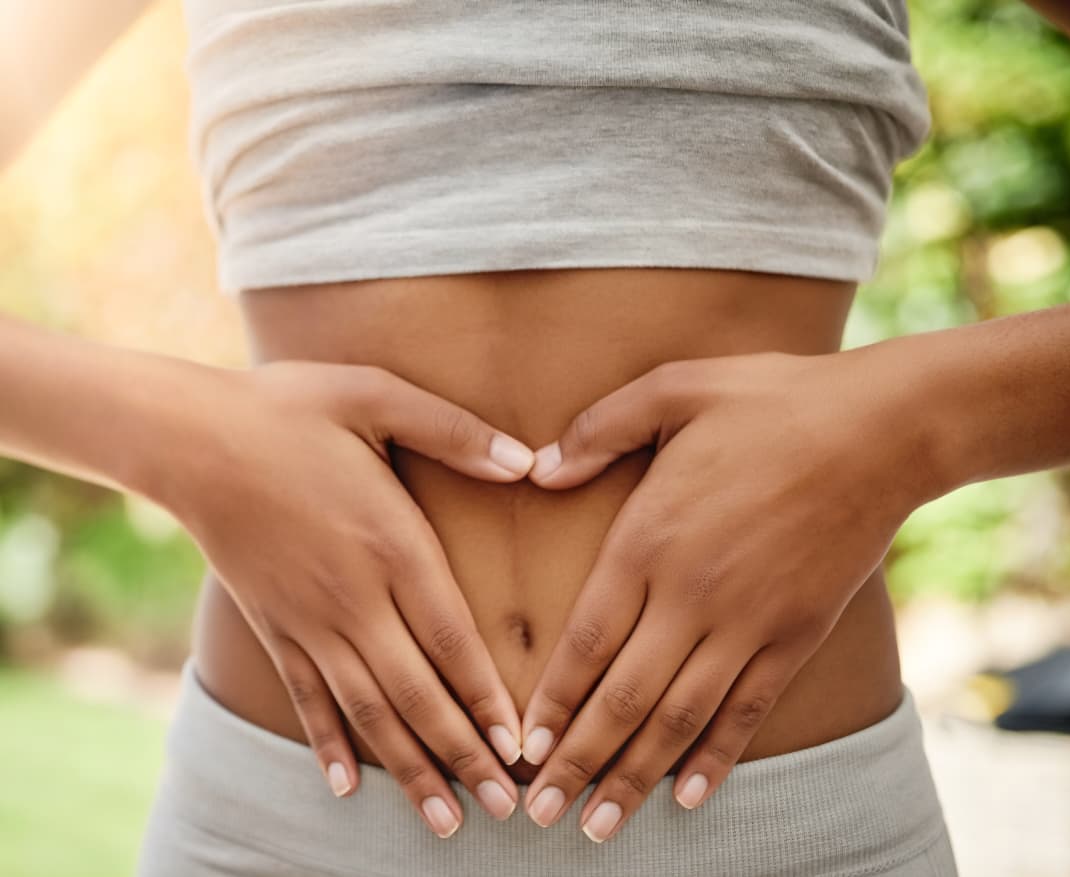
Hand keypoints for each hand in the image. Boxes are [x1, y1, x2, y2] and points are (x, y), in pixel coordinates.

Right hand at [159, 360, 535, 837]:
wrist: (188, 434)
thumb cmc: (289, 408)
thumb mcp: (377, 395)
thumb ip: (454, 432)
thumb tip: (526, 460)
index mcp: (391, 542)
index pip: (453, 637)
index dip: (488, 697)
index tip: (521, 747)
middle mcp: (354, 595)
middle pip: (418, 692)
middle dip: (465, 755)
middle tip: (507, 807)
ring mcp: (308, 618)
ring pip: (367, 710)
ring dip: (409, 769)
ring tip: (446, 821)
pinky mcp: (272, 623)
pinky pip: (306, 696)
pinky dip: (327, 743)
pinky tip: (344, 786)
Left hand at [516, 350, 921, 841]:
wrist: (881, 427)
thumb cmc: (771, 399)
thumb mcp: (673, 389)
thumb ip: (599, 430)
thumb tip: (540, 468)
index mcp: (651, 537)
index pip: (587, 638)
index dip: (552, 699)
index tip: (523, 747)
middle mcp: (693, 593)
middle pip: (623, 696)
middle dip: (578, 760)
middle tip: (541, 814)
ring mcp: (749, 622)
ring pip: (680, 718)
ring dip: (635, 776)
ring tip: (599, 827)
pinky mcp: (796, 634)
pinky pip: (749, 710)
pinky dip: (717, 758)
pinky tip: (690, 797)